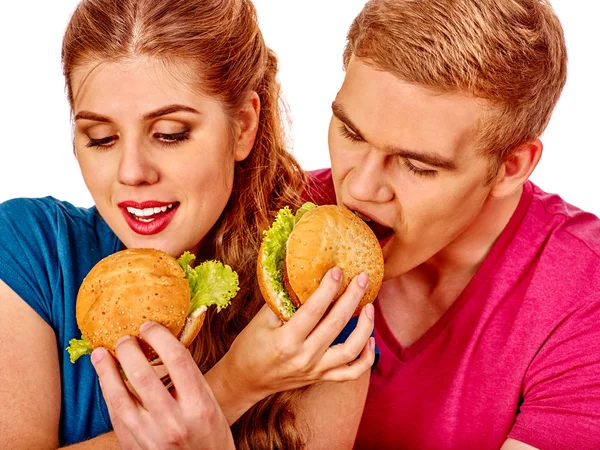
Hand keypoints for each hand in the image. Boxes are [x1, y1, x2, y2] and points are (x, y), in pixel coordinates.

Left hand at [91, 323, 234, 449]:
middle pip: (143, 374)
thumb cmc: (211, 438)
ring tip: (101, 353)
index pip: (177, 359)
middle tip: (126, 338)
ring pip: (120, 396)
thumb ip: (190, 378)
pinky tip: (105, 378)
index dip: (159, 336)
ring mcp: (150, 437)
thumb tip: (167, 346)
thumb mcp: (211, 405)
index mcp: (199, 406)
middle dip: (129, 349)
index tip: (149, 326)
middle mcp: (174, 421)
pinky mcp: (134, 447)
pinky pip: (115, 415)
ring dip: (107, 370)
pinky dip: (108, 392)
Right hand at [216, 267, 375, 404]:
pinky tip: (370, 340)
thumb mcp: (261, 320)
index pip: (314, 309)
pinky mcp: (321, 377)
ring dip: (365, 327)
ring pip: (351, 350)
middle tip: (362, 278)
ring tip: (369, 306)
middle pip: (336, 324)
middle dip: (353, 297)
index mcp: (286, 341)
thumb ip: (283, 300)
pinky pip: (351, 372)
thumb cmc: (250, 347)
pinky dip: (366, 358)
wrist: (245, 381)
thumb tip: (303, 276)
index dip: (328, 288)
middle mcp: (304, 357)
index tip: (337, 270)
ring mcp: (315, 370)